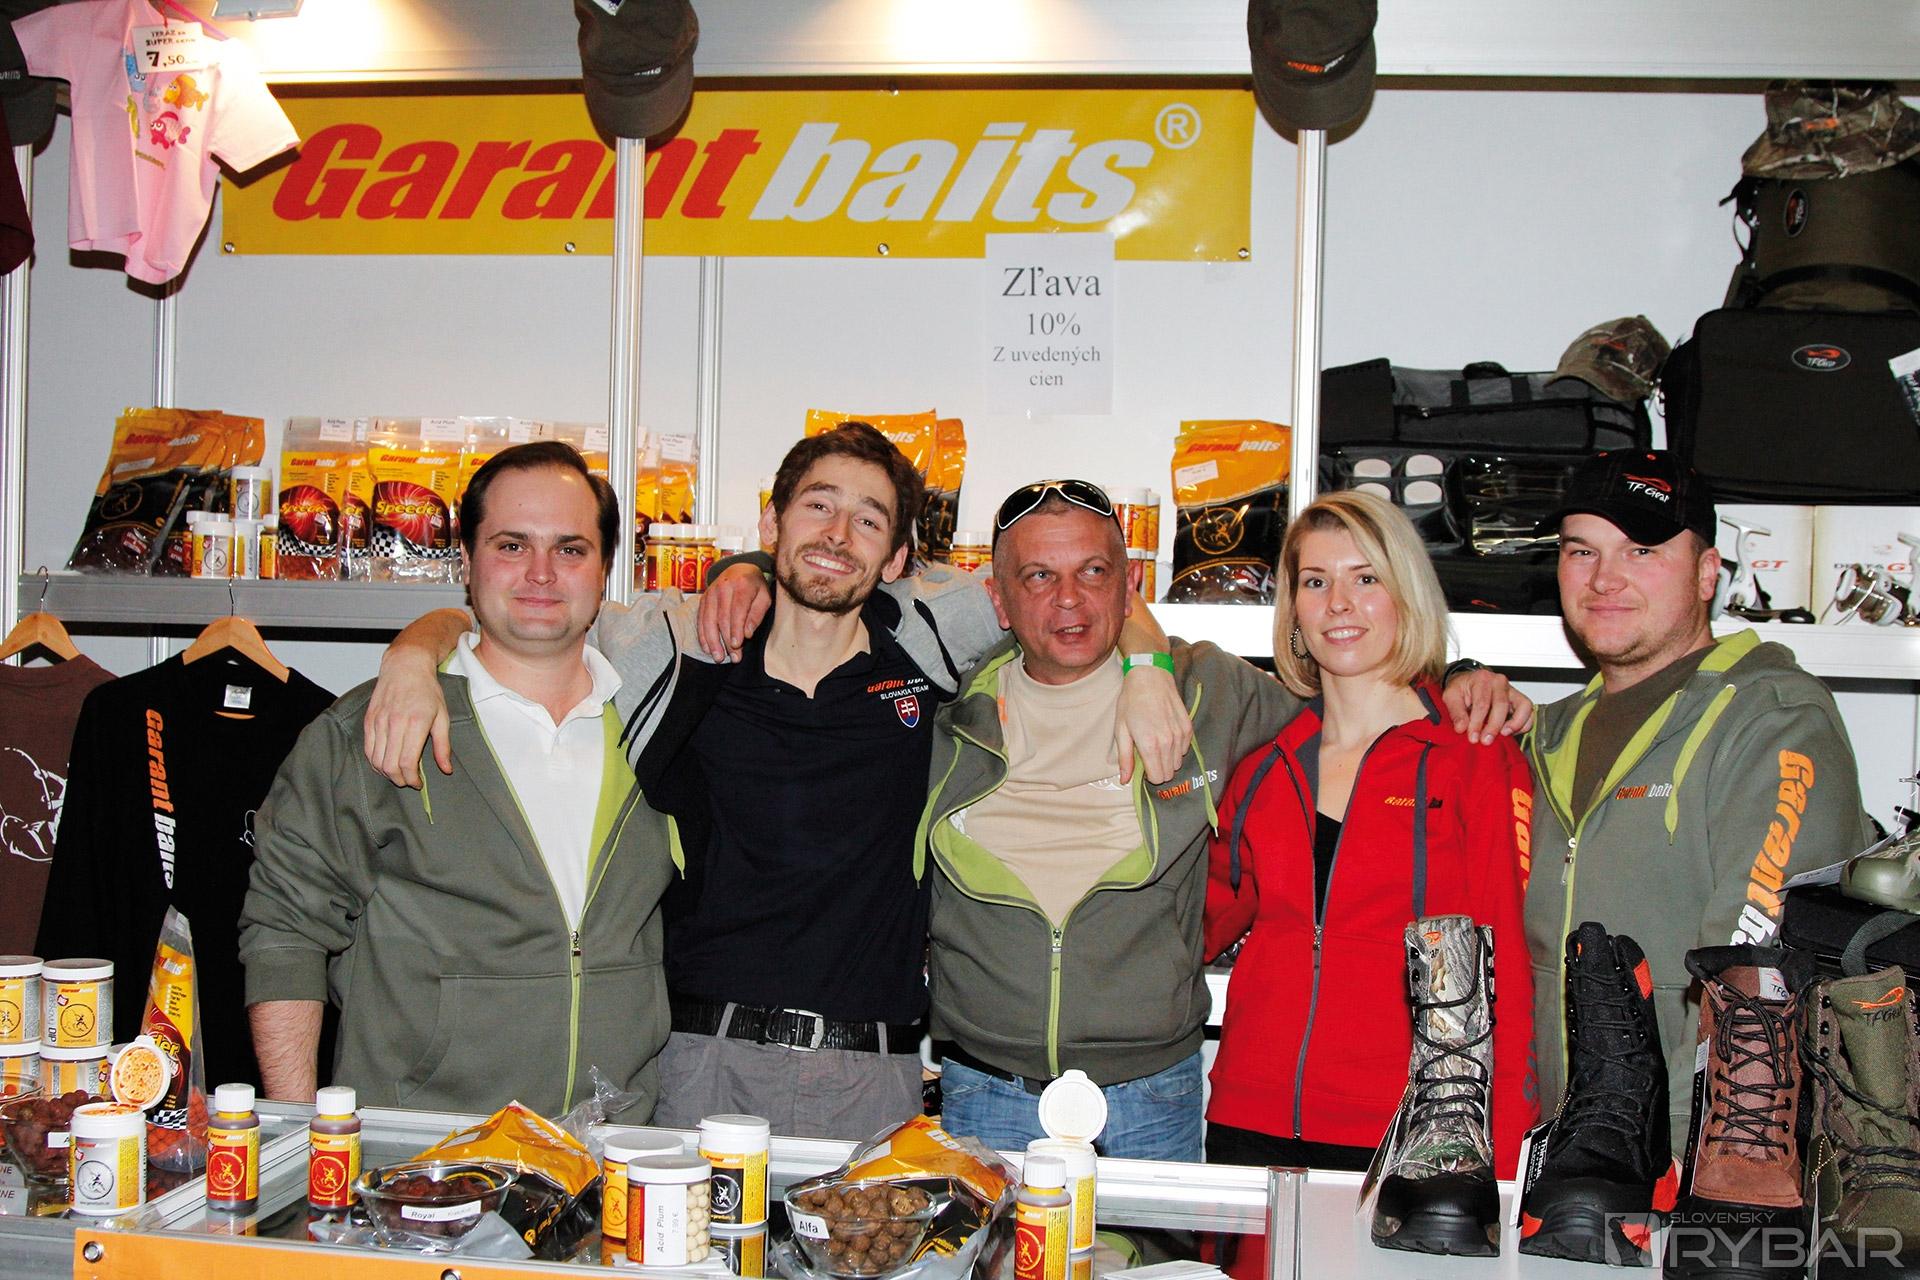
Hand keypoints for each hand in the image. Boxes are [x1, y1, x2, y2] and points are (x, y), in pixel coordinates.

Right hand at [364, 649, 450, 787]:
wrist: (406, 666)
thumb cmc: (427, 690)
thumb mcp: (443, 716)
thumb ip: (443, 745)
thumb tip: (446, 769)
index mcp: (415, 723)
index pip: (407, 762)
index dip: (411, 779)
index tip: (418, 783)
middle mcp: (394, 723)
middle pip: (389, 765)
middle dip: (399, 780)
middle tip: (408, 781)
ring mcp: (379, 721)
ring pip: (376, 760)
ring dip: (386, 773)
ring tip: (398, 774)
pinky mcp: (369, 719)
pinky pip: (368, 748)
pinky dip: (375, 761)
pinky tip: (385, 763)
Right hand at [699, 563, 771, 661]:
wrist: (739, 569)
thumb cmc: (755, 587)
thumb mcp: (764, 597)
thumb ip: (757, 614)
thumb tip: (747, 633)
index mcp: (741, 585)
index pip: (737, 610)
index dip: (736, 629)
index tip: (737, 646)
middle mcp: (723, 587)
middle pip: (722, 618)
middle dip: (726, 640)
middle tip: (733, 658)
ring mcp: (710, 593)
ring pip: (709, 620)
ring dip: (713, 641)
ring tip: (718, 657)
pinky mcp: (703, 599)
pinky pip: (701, 619)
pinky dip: (703, 635)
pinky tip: (707, 648)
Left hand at [1116, 663, 1191, 785]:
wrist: (1150, 677)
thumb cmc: (1131, 702)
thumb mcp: (1121, 730)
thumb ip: (1125, 758)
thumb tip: (1124, 780)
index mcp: (1150, 746)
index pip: (1158, 778)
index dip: (1149, 775)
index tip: (1143, 764)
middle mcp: (1168, 743)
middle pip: (1169, 773)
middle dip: (1158, 768)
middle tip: (1148, 753)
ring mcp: (1180, 735)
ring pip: (1178, 763)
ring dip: (1168, 758)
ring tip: (1156, 741)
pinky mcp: (1188, 728)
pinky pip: (1185, 749)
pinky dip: (1176, 747)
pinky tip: (1166, 734)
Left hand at [1444, 667, 1534, 744]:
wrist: (1469, 682)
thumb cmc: (1461, 688)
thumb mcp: (1451, 696)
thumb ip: (1456, 712)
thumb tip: (1461, 728)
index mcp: (1482, 679)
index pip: (1482, 703)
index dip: (1477, 723)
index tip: (1472, 737)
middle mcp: (1499, 682)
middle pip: (1501, 705)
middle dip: (1493, 726)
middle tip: (1485, 741)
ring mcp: (1511, 690)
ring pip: (1523, 706)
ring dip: (1515, 724)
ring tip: (1503, 735)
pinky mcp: (1519, 699)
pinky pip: (1529, 712)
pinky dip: (1524, 724)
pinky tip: (1511, 732)